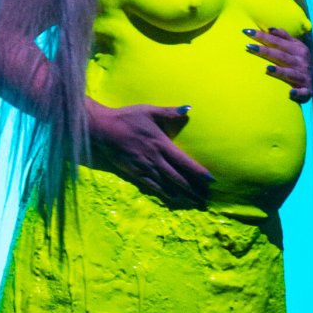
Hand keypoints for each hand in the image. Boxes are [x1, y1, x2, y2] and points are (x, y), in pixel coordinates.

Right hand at [88, 101, 213, 206]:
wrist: (102, 129)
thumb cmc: (126, 118)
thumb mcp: (149, 111)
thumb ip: (169, 112)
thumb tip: (188, 109)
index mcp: (161, 144)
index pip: (184, 162)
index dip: (198, 172)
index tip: (211, 180)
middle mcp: (155, 159)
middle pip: (178, 178)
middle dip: (193, 189)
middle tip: (206, 199)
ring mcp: (144, 168)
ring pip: (167, 185)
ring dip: (182, 195)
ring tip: (194, 203)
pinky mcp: (134, 173)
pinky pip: (152, 187)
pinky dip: (164, 194)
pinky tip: (173, 199)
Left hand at [243, 27, 312, 102]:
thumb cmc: (301, 62)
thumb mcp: (296, 47)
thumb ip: (284, 37)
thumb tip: (270, 28)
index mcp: (298, 49)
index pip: (278, 41)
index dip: (263, 36)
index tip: (247, 32)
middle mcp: (301, 61)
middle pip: (281, 56)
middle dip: (266, 51)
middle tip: (249, 47)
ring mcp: (304, 76)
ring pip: (290, 73)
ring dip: (280, 72)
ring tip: (267, 69)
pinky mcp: (307, 90)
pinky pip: (303, 92)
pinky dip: (298, 93)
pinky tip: (290, 93)